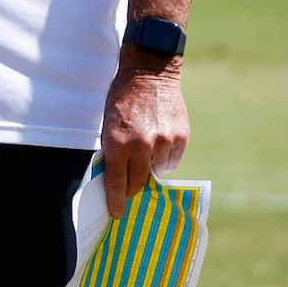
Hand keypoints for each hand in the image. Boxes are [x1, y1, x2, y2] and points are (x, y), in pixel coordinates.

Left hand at [99, 58, 188, 222]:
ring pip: (156, 171)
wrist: (148, 73)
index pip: (116, 183)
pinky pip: (172, 160)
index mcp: (117, 144)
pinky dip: (165, 157)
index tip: (117, 213)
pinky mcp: (180, 137)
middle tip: (131, 188)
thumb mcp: (107, 125)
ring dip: (149, 167)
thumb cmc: (122, 99)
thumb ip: (113, 151)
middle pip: (138, 183)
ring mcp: (163, 142)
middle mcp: (141, 146)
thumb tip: (118, 179)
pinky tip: (159, 144)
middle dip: (133, 189)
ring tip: (145, 149)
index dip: (116, 202)